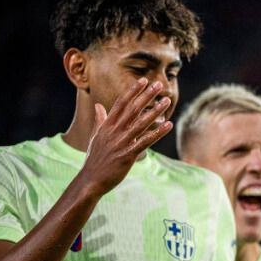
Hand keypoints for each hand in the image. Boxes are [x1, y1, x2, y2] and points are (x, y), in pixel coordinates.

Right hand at [80, 78, 174, 194]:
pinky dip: (158, 132)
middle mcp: (114, 131)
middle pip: (132, 109)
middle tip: (158, 84)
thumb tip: (98, 106)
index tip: (143, 81)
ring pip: (141, 123)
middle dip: (146, 95)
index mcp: (107, 126)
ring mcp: (122, 142)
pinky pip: (146, 141)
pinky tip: (169, 125)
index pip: (121, 104)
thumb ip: (100, 120)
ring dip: (155, 111)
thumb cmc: (95, 159)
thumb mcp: (96, 137)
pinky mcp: (128, 155)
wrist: (91, 180)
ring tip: (166, 100)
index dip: (133, 91)